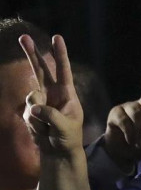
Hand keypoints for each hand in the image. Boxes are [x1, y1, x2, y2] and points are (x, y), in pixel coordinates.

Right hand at [21, 34, 85, 157]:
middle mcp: (52, 93)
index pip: (64, 70)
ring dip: (38, 116)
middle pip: (40, 70)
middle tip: (23, 36)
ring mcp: (40, 101)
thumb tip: (35, 108)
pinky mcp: (30, 112)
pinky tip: (42, 131)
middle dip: (31, 53)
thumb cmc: (69, 138)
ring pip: (31, 97)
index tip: (56, 37)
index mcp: (67, 93)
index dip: (60, 54)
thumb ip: (51, 116)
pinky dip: (34, 125)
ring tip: (49, 128)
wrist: (58, 152)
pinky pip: (27, 114)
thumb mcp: (65, 127)